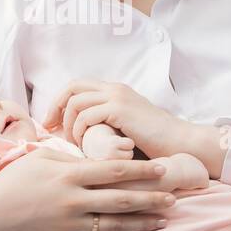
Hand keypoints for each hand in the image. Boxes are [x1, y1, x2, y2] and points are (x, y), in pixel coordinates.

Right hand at [0, 147, 177, 230]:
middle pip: (121, 199)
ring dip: (140, 225)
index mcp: (71, 175)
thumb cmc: (17, 176)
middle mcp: (75, 199)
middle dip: (150, 199)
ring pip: (113, 225)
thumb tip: (97, 156)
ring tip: (162, 221)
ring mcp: (71, 222)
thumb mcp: (43, 157)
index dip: (140, 170)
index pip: (113, 171)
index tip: (162, 168)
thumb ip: (72, 157)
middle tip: (173, 198)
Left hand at [43, 79, 192, 159]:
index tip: (52, 122)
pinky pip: (86, 115)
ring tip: (72, 143)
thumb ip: (106, 123)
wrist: (180, 142)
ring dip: (68, 124)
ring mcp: (117, 97)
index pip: (77, 85)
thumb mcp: (125, 127)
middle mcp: (114, 88)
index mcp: (115, 90)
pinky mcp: (119, 109)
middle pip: (72, 88)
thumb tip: (79, 133)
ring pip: (76, 102)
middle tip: (49, 128)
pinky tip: (84, 145)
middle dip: (56, 107)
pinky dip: (79, 131)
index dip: (60, 101)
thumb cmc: (154, 142)